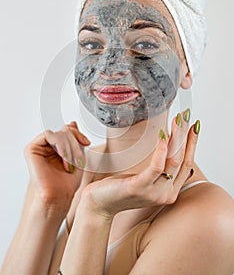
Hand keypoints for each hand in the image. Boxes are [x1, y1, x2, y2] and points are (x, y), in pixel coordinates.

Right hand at [24, 121, 89, 215]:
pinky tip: (64, 158)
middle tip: (78, 159)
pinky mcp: (31, 149)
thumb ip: (75, 139)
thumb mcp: (78, 155)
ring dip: (69, 147)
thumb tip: (72, 122)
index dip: (78, 133)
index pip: (67, 130)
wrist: (59, 197)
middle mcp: (46, 145)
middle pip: (64, 129)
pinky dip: (60, 145)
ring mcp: (38, 147)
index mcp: (55, 146)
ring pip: (58, 132)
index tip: (87, 142)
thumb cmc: (68, 182)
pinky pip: (49, 135)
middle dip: (75, 143)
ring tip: (71, 162)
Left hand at [81, 112, 198, 217]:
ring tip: (177, 120)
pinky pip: (156, 167)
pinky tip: (163, 135)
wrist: (100, 204)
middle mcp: (166, 194)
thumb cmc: (120, 188)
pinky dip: (161, 151)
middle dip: (186, 136)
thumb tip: (170, 147)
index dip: (192, 143)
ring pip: (172, 161)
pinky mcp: (139, 188)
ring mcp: (154, 193)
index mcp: (169, 191)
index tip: (194, 126)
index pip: (186, 163)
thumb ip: (160, 170)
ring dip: (176, 138)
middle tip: (186, 116)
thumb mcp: (145, 179)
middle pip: (182, 160)